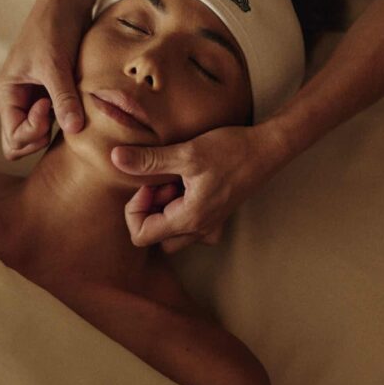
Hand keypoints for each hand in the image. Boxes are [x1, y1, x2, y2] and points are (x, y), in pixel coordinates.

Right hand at [0, 0, 88, 160]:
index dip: (34, 130)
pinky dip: (63, 120)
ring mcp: (32, 100)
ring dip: (53, 130)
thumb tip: (73, 129)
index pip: (13, 138)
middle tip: (59, 113)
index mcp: (7, 94)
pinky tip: (76, 105)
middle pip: (19, 144)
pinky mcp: (50, 96)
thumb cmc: (53, 29)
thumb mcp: (56, 65)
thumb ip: (64, 98)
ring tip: (69, 105)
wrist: (66, 5)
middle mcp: (16, 100)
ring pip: (36, 136)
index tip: (48, 104)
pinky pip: (52, 123)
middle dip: (39, 138)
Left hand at [116, 124, 282, 253]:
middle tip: (162, 181)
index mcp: (189, 219)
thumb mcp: (186, 153)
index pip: (141, 235)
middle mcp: (199, 229)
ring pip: (172, 232)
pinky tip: (189, 186)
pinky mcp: (217, 214)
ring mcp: (210, 224)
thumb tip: (115, 159)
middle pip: (155, 236)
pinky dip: (182, 208)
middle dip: (150, 209)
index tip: (148, 182)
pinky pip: (191, 225)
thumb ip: (149, 161)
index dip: (135, 208)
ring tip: (176, 181)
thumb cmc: (232, 150)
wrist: (268, 148)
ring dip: (165, 208)